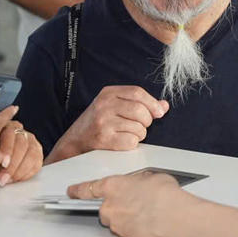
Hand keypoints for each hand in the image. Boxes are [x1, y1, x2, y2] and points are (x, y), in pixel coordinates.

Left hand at [0, 120, 42, 186]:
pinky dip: (27, 174)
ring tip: (9, 180)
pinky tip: (17, 179)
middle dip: (13, 164)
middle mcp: (22, 132)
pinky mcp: (38, 154)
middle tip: (4, 177)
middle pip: (22, 145)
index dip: (8, 149)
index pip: (10, 134)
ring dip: (20, 171)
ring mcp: (32, 143)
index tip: (3, 163)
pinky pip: (37, 164)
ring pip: (31, 155)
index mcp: (7, 127)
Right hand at [49, 86, 167, 161]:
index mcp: (107, 94)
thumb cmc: (96, 123)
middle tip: (139, 125)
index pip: (137, 92)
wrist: (74, 142)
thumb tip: (163, 106)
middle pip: (140, 110)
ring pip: (139, 128)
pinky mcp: (104, 139)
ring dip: (138, 134)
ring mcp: (103, 122)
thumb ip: (139, 103)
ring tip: (127, 133)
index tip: (159, 112)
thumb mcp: (114, 106)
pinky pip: (131, 141)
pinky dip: (131, 144)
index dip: (152, 103)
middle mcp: (104, 106)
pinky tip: (122, 142)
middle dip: (146, 121)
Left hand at [66, 170, 187, 236]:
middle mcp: (110, 207)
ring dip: (128, 218)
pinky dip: (137, 229)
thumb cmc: (163, 194)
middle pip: (106, 208)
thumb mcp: (150, 177)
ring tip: (148, 213)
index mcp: (112, 187)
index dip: (78, 191)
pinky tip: (151, 223)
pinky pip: (129, 233)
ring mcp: (117, 224)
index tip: (72, 192)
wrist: (172, 215)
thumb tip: (141, 185)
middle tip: (137, 202)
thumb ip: (137, 182)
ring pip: (118, 222)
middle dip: (118, 206)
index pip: (87, 189)